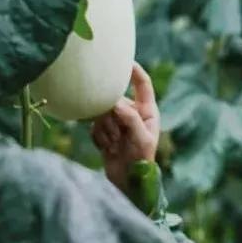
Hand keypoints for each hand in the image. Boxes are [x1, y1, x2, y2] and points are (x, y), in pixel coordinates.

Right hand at [90, 63, 159, 190]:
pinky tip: (108, 149)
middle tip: (117, 133)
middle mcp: (132, 113)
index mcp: (147, 111)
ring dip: (105, 130)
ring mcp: (117, 122)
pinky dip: (99, 137)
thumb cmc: (140, 160)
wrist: (127, 182)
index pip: (142, 84)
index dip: (134, 70)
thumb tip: (115, 102)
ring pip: (102, 113)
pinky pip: (94, 126)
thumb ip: (130, 117)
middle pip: (115, 99)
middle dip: (112, 116)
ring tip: (114, 144)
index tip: (124, 60)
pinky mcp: (104, 131)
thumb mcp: (141, 139)